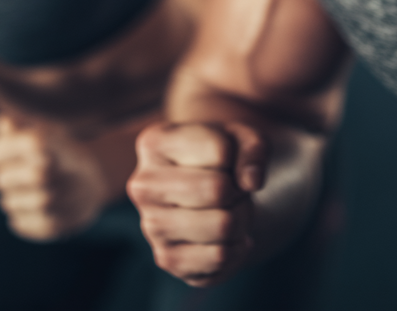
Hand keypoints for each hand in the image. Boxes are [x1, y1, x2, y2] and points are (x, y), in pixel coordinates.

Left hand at [0, 115, 109, 240]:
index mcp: (44, 144)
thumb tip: (1, 121)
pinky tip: (34, 206)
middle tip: (12, 173)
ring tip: (26, 189)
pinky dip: (21, 215)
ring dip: (12, 196)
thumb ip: (19, 129)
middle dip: (3, 176)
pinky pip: (18, 223)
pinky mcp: (52, 226)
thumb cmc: (59, 155)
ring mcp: (52, 202)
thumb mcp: (44, 135)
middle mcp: (49, 172)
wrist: (91, 185)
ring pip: (8, 202)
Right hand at [127, 121, 266, 286]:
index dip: (238, 158)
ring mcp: (151, 225)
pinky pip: (221, 257)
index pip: (220, 151)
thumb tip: (251, 182)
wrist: (204, 190)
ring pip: (223, 225)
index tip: (228, 161)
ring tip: (228, 210)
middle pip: (218, 189)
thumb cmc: (220, 156)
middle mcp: (143, 185)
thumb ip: (253, 147)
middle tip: (232, 189)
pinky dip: (237, 247)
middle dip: (239, 191)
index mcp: (153, 143)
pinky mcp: (167, 259)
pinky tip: (226, 237)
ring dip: (241, 219)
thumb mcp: (240, 137)